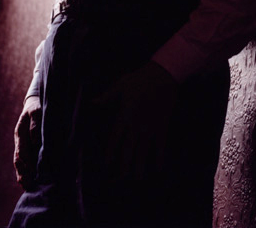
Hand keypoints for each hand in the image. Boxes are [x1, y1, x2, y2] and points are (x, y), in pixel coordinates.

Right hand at [13, 95, 41, 189]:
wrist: (35, 103)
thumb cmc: (37, 107)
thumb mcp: (36, 111)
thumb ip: (35, 124)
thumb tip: (35, 140)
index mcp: (20, 133)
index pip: (22, 149)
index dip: (26, 161)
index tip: (31, 170)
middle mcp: (20, 141)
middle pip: (19, 159)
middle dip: (23, 172)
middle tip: (27, 183)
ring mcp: (22, 145)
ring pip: (21, 163)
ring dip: (23, 174)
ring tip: (27, 186)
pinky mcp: (28, 147)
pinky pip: (25, 161)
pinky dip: (26, 170)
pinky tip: (29, 180)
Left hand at [93, 61, 179, 182]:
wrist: (163, 74)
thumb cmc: (140, 78)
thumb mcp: (120, 85)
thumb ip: (107, 96)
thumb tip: (92, 102)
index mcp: (124, 116)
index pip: (114, 140)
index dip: (110, 154)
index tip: (106, 166)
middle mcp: (136, 125)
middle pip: (128, 151)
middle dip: (123, 167)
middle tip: (120, 181)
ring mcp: (150, 127)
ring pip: (143, 151)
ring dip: (140, 166)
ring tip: (138, 179)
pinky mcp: (162, 124)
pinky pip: (161, 144)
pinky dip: (160, 156)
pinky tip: (158, 167)